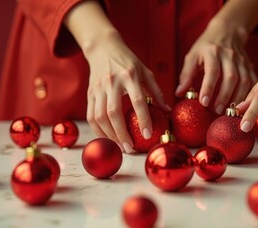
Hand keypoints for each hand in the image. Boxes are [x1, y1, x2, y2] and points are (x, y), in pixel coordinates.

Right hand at [85, 31, 168, 152]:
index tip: (147, 135)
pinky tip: (107, 138)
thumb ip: (157, 91)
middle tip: (130, 148)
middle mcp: (112, 82)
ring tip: (120, 146)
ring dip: (109, 134)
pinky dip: (98, 130)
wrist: (103, 48)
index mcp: (130, 75)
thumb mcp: (146, 71)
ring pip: (99, 116)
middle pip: (113, 112)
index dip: (143, 118)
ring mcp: (98, 88)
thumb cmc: (128, 61)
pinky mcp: (89, 93)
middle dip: (121, 133)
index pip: (137, 100)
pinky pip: (90, 115)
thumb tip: (168, 111)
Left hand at [176, 18, 256, 114]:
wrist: (227, 31)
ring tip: (229, 110)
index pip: (212, 71)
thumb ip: (186, 74)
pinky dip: (248, 94)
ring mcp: (241, 61)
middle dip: (224, 96)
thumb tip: (179, 93)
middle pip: (230, 77)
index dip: (208, 87)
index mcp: (212, 52)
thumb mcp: (193, 56)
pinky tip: (242, 105)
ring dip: (237, 98)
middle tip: (216, 110)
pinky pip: (252, 81)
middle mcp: (229, 55)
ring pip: (244, 80)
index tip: (204, 102)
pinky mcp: (249, 66)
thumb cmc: (206, 47)